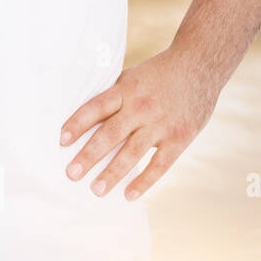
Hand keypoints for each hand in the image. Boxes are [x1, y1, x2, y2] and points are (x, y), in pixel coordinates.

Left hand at [60, 48, 218, 200]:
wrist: (199, 66)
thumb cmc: (157, 74)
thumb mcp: (130, 77)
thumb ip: (112, 97)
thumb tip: (83, 119)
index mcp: (125, 90)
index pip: (95, 108)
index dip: (77, 123)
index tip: (61, 140)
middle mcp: (141, 107)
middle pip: (110, 134)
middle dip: (89, 156)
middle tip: (71, 174)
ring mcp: (161, 124)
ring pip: (132, 153)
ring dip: (112, 173)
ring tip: (96, 190)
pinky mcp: (180, 138)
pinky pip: (159, 164)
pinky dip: (144, 181)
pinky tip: (129, 194)